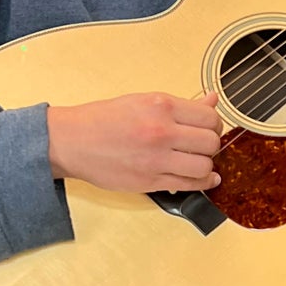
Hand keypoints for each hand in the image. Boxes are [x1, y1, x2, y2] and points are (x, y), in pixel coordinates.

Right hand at [48, 89, 223, 192]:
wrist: (71, 141)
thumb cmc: (102, 120)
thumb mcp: (142, 100)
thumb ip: (181, 104)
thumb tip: (212, 100)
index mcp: (161, 106)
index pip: (209, 116)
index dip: (214, 123)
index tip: (208, 127)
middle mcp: (161, 132)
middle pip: (211, 142)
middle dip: (212, 144)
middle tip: (203, 144)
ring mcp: (156, 159)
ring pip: (204, 166)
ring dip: (206, 164)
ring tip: (197, 160)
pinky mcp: (150, 181)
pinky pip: (189, 185)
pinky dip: (203, 182)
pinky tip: (205, 178)